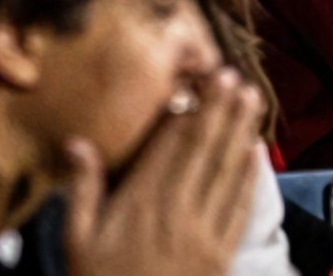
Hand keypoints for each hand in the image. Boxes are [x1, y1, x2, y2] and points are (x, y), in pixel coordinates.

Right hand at [63, 67, 259, 275]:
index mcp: (142, 203)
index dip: (188, 113)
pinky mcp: (221, 257)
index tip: (200, 81)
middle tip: (234, 76)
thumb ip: (82, 190)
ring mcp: (204, 235)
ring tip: (251, 99)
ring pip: (227, 173)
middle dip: (220, 111)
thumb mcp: (77, 242)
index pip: (169, 147)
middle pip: (203, 151)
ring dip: (240, 133)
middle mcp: (177, 212)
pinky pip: (239, 209)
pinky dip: (250, 178)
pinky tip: (255, 154)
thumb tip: (78, 142)